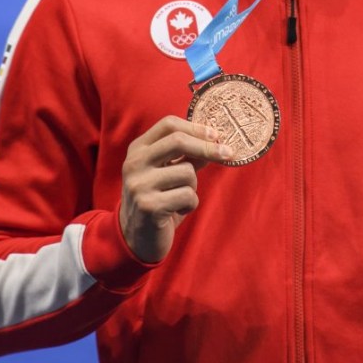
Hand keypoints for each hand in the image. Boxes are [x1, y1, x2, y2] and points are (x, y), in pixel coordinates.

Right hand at [120, 116, 231, 262]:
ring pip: (187, 172)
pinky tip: (177, 211)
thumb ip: (187, 156)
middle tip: (228, 153)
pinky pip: (187, 196)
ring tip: (180, 198)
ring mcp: (140, 184)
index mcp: (138, 150)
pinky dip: (190, 204)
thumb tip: (215, 141)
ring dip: (193, 186)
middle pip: (178, 141)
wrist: (135, 238)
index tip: (216, 135)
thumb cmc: (157, 200)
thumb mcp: (169, 173)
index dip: (195, 127)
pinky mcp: (149, 206)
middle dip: (207, 147)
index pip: (168, 124)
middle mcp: (135, 163)